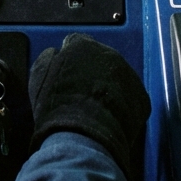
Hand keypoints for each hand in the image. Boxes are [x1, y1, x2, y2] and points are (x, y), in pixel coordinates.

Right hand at [28, 33, 150, 180]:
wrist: (81, 138)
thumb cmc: (56, 109)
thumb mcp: (39, 78)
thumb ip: (48, 59)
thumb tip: (54, 54)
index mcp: (82, 45)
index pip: (77, 42)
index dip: (71, 59)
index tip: (68, 73)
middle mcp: (108, 54)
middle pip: (100, 59)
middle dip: (92, 73)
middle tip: (82, 94)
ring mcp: (128, 75)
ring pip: (118, 78)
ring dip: (108, 89)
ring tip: (96, 110)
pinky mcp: (141, 98)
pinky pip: (131, 98)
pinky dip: (123, 107)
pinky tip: (109, 119)